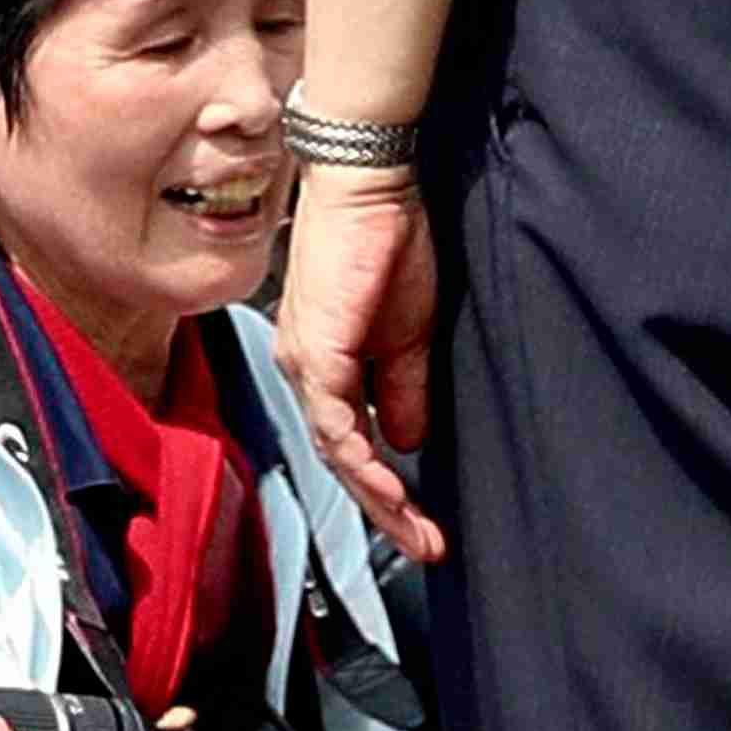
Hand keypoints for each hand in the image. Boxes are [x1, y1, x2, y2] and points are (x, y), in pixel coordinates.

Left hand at [277, 164, 444, 563]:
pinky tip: (391, 484)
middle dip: (386, 509)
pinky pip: (334, 419)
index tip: (424, 527)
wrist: (371, 185)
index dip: (387, 490)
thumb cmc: (388, 243)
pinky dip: (363, 457)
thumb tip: (407, 441)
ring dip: (378, 495)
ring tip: (417, 529)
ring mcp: (306, 360)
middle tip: (425, 545)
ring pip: (335, 449)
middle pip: (339, 459)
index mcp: (325, 365)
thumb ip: (404, 388)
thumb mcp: (408, 332)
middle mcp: (305, 369)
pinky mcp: (317, 346)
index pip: (351, 445)